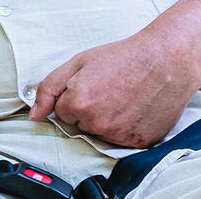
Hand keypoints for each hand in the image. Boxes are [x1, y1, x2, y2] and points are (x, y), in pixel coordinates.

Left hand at [30, 31, 200, 147]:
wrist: (166, 60)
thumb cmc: (122, 58)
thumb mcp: (77, 63)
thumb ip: (49, 90)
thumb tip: (33, 116)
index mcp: (79, 104)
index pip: (62, 113)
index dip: (76, 97)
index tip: (93, 84)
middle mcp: (98, 124)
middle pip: (81, 125)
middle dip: (89, 110)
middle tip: (110, 89)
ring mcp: (120, 136)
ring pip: (101, 134)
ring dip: (107, 120)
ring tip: (124, 97)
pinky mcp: (140, 142)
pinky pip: (122, 140)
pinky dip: (126, 128)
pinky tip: (135, 108)